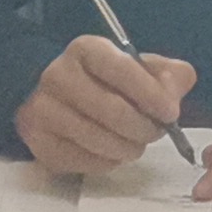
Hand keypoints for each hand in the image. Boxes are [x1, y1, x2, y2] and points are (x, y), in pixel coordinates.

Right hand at [17, 35, 196, 175]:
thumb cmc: (106, 83)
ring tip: (134, 143)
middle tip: (155, 132)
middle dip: (144, 127)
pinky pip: (86, 161)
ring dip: (129, 148)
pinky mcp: (40, 144)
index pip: (121, 69)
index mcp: (86, 49)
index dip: (151, 93)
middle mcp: (57, 75)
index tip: (170, 112)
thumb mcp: (138, 68)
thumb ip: (167, 75)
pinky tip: (111, 151)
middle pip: (113, 110)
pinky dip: (108, 162)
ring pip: (100, 140)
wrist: (55, 99)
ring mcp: (43, 111)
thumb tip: (171, 95)